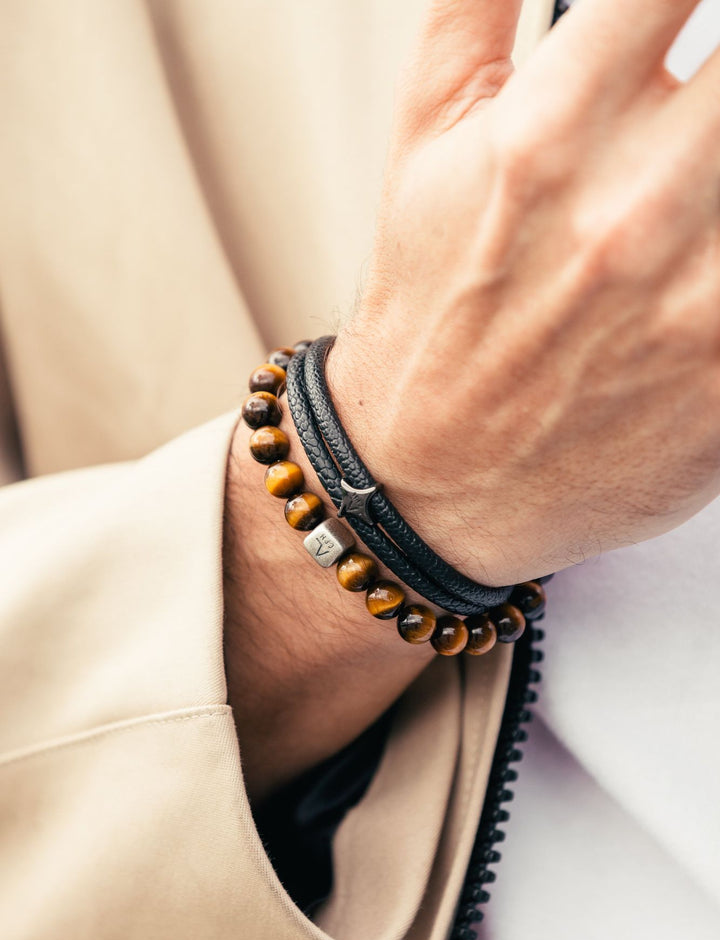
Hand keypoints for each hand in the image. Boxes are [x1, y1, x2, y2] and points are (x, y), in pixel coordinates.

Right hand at [328, 0, 719, 584]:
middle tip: (706, 109)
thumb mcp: (421, 144)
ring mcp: (700, 305)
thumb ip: (478, 3)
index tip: (686, 17)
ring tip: (702, 171)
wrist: (427, 481)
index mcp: (551, 132)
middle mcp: (634, 212)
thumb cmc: (427, 318)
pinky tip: (708, 246)